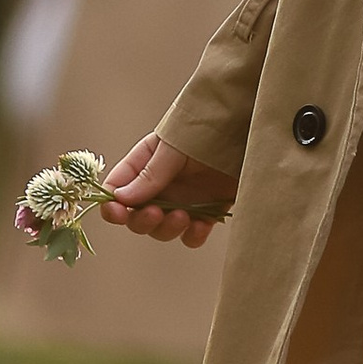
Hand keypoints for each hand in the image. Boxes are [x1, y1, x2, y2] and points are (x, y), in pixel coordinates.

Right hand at [101, 132, 239, 246]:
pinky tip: (201, 226)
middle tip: (155, 214)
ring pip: (163, 229)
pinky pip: (192, 234)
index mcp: (145, 163)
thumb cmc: (207, 127)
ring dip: (167, 229)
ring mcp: (184, 199)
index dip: (112, 205)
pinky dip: (193, 235)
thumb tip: (120, 198)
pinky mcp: (208, 212)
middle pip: (137, 216)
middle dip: (142, 221)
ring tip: (183, 216)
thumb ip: (150, 174)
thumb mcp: (174, 147)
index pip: (117, 190)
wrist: (250, 130)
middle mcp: (161, 185)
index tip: (117, 212)